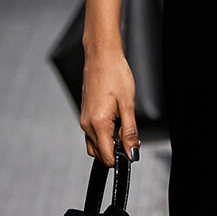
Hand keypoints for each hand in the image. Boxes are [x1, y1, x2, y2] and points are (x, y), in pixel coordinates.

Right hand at [80, 44, 138, 164]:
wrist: (102, 57)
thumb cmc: (115, 75)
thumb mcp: (128, 105)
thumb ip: (130, 132)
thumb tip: (132, 152)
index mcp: (97, 123)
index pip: (106, 156)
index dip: (122, 158)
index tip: (132, 150)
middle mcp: (87, 124)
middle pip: (100, 154)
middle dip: (116, 152)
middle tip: (131, 137)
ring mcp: (84, 120)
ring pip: (95, 145)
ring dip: (109, 144)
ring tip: (123, 127)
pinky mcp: (85, 115)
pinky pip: (93, 134)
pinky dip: (104, 135)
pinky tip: (115, 122)